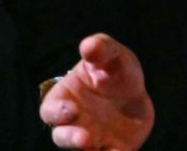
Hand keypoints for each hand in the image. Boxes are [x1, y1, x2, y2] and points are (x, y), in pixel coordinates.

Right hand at [40, 34, 153, 150]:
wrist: (135, 90)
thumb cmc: (114, 69)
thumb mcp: (112, 55)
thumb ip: (101, 50)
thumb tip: (89, 46)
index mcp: (65, 100)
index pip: (50, 110)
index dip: (57, 113)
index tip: (71, 110)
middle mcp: (73, 124)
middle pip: (62, 137)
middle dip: (70, 140)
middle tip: (84, 139)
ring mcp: (92, 139)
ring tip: (100, 150)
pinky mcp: (112, 149)